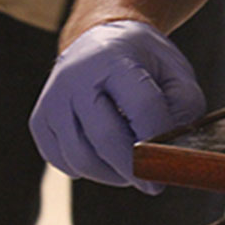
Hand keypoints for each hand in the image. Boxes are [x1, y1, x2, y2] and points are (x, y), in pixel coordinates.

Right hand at [30, 20, 204, 194]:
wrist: (101, 42)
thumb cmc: (144, 63)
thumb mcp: (176, 74)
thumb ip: (184, 110)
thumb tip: (174, 152)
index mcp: (114, 58)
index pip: (141, 108)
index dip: (159, 142)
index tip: (171, 165)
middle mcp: (75, 76)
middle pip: (105, 138)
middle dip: (134, 169)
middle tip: (153, 182)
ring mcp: (52, 99)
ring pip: (81, 158)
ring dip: (113, 174)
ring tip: (132, 166)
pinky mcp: (40, 121)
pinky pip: (65, 162)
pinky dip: (91, 169)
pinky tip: (108, 156)